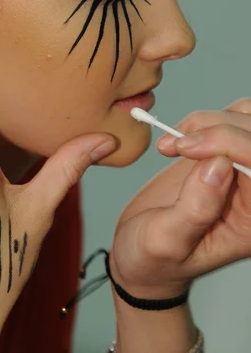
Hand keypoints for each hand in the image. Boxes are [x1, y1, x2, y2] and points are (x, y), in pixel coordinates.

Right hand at [108, 101, 250, 299]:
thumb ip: (196, 208)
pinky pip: (230, 119)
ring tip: (174, 143)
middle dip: (218, 129)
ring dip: (210, 122)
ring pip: (246, 120)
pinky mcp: (223, 155)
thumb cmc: (154, 260)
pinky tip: (178, 138)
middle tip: (175, 144)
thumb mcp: (167, 242)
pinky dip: (203, 120)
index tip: (186, 147)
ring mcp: (240, 172)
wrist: (139, 254)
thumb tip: (219, 165)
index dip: (230, 144)